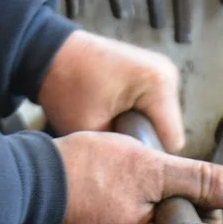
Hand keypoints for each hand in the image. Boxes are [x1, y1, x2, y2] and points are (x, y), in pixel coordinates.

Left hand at [36, 32, 185, 151]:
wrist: (50, 53)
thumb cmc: (67, 87)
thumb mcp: (92, 129)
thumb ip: (120, 152)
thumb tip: (137, 170)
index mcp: (158, 85)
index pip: (172, 142)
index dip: (149, 157)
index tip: (125, 159)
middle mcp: (168, 75)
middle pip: (169, 131)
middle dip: (144, 142)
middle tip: (114, 142)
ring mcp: (164, 71)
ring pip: (163, 121)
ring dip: (142, 129)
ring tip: (113, 126)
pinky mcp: (154, 73)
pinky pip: (155, 108)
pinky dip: (139, 116)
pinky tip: (118, 114)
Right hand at [51, 133, 222, 223]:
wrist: (26, 178)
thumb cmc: (83, 174)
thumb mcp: (152, 169)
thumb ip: (200, 179)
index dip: (196, 200)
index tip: (180, 178)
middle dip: (167, 200)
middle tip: (144, 175)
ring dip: (144, 201)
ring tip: (120, 180)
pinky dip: (121, 207)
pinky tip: (106, 188)